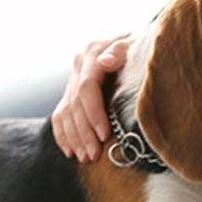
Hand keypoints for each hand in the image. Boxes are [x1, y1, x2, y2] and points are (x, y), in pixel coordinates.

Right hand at [51, 34, 133, 161]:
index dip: (94, 113)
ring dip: (74, 138)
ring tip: (86, 157)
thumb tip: (105, 61)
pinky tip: (70, 151)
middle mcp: (79, 65)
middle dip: (84, 132)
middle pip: (75, 104)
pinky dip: (63, 134)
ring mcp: (73, 78)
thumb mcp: (136, 44)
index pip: (87, 88)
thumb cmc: (141, 47)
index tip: (104, 135)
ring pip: (66, 112)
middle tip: (94, 154)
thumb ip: (121, 51)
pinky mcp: (71, 90)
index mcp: (93, 52)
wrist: (136, 44)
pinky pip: (60, 115)